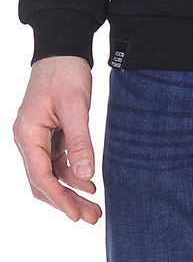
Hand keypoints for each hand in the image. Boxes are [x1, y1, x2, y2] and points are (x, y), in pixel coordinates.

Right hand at [13, 55, 101, 224]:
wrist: (63, 46)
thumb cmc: (65, 71)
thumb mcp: (75, 105)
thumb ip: (80, 141)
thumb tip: (85, 176)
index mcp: (28, 133)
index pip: (40, 176)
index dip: (58, 198)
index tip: (76, 214)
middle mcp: (28, 138)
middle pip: (44, 181)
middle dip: (66, 201)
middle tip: (91, 217)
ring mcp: (37, 137)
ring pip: (51, 174)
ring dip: (71, 190)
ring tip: (94, 207)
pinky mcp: (49, 133)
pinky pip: (57, 161)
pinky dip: (72, 173)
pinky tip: (89, 183)